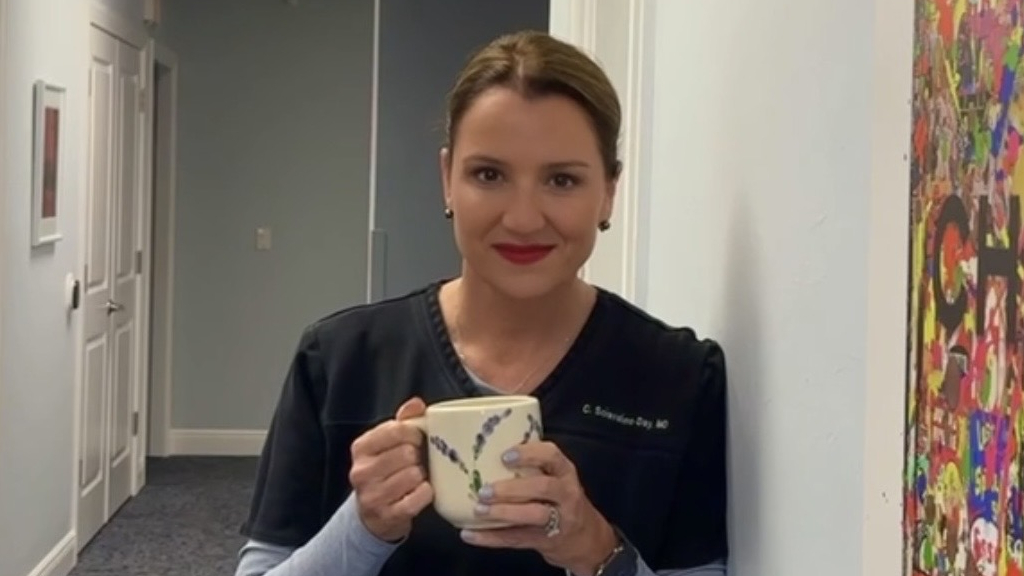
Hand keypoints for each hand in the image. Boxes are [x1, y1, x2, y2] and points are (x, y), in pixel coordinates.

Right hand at [348, 397, 433, 541]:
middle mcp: (361, 471)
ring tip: (415, 479)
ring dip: (421, 477)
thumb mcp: (387, 444)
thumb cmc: (384, 472)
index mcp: (361, 447)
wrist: (371, 514)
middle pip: (407, 453)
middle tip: (416, 463)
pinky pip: (419, 497)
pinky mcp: (387, 515)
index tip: (418, 440)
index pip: (396, 429)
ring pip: (414, 475)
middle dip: (418, 458)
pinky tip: (418, 492)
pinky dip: (425, 494)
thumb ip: (402, 421)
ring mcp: (372, 495)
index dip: (415, 433)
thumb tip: (416, 404)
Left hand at [460, 441, 618, 575]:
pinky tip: (470, 534)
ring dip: (503, 513)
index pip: (551, 456)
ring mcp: (559, 519)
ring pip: (533, 515)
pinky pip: (517, 539)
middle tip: (484, 490)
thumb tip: (487, 453)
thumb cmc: (562, 499)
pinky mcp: (546, 541)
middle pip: (542, 488)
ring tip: (479, 510)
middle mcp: (565, 494)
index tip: (505, 456)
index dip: (529, 454)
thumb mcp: (557, 478)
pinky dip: (491, 537)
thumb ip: (533, 466)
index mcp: (564, 472)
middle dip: (511, 488)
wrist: (586, 539)